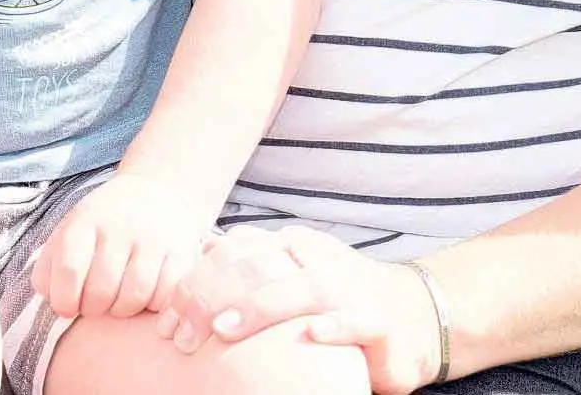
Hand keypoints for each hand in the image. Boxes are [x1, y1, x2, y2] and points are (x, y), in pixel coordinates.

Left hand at [34, 170, 212, 319]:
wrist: (156, 192)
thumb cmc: (103, 224)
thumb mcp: (69, 232)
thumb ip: (49, 267)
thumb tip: (51, 298)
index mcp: (86, 220)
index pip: (69, 268)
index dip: (63, 300)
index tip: (67, 307)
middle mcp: (121, 226)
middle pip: (101, 290)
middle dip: (93, 309)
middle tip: (95, 304)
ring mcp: (154, 239)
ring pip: (133, 298)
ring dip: (121, 311)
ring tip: (117, 302)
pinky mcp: (181, 253)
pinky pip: (164, 297)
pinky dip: (151, 307)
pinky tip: (144, 297)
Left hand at [164, 226, 445, 394]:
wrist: (415, 313)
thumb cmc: (337, 298)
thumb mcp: (290, 275)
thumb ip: (250, 266)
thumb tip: (197, 259)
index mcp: (290, 246)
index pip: (234, 253)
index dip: (195, 282)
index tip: (165, 318)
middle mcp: (317, 259)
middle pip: (258, 268)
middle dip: (213, 297)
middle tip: (181, 333)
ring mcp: (350, 286)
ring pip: (304, 288)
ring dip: (261, 307)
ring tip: (225, 329)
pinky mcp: (380, 321)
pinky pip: (358, 320)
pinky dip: (335, 327)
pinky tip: (312, 336)